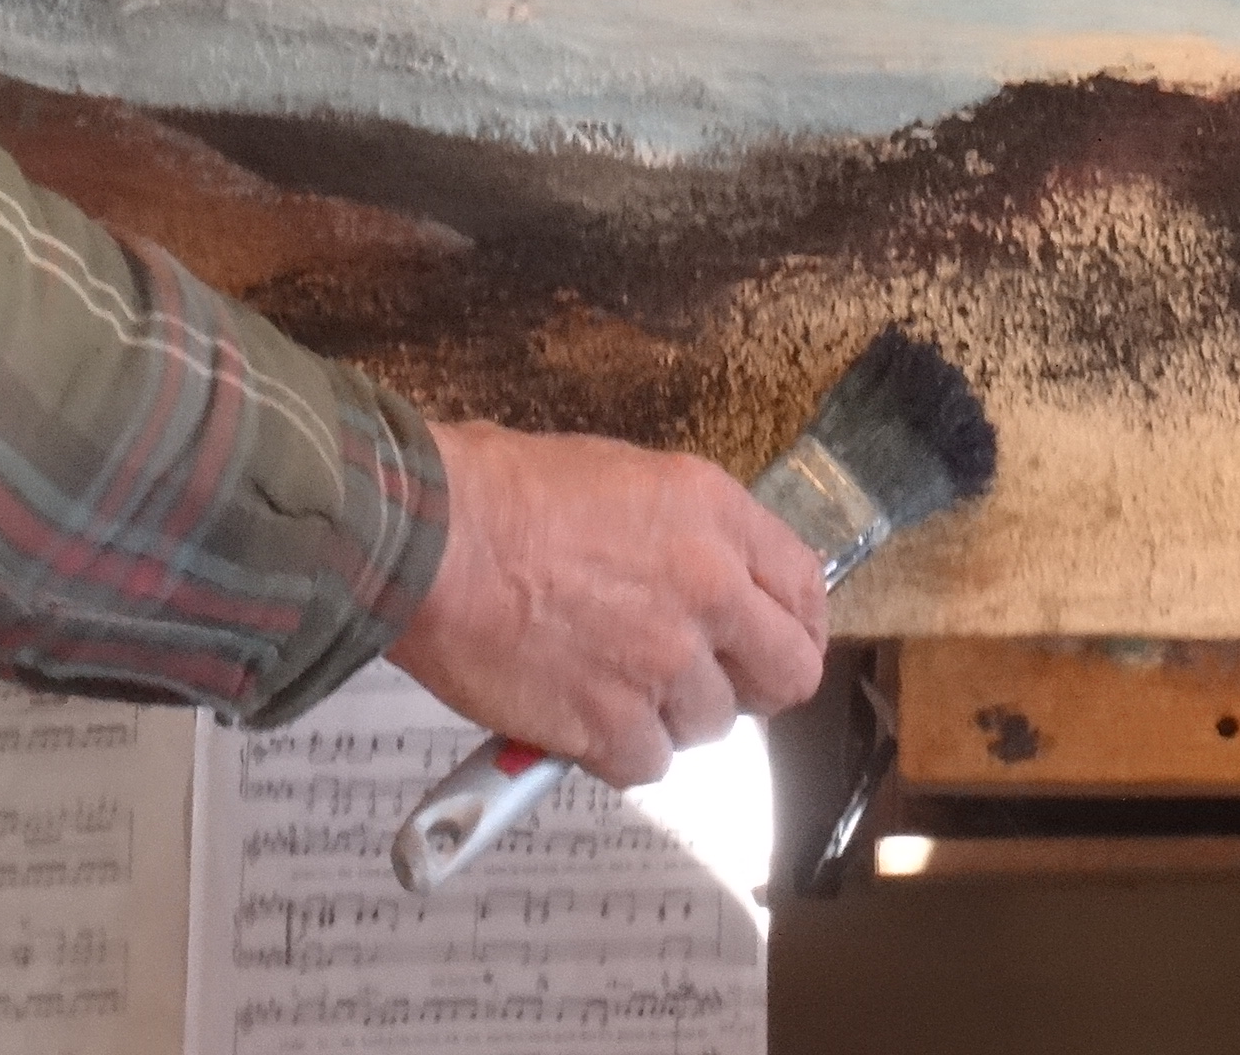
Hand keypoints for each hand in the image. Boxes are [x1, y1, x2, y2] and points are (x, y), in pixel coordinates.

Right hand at [386, 422, 828, 786]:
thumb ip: (688, 533)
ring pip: (711, 724)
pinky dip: (618, 753)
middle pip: (787, 674)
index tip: (778, 642)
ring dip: (671, 716)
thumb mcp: (627, 477)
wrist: (433, 540)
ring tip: (616, 687)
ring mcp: (663, 663)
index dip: (797, 625)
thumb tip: (709, 575)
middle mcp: (709, 592)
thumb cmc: (505, 494)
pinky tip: (583, 721)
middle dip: (757, 686)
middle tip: (714, 685)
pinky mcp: (609, 724)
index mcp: (718, 518)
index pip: (806, 587)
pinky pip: (647, 763)